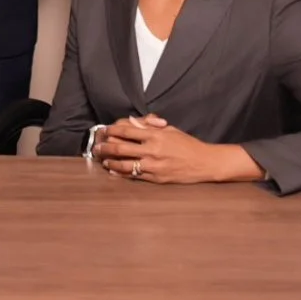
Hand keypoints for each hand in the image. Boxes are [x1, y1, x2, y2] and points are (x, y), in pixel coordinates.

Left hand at [92, 115, 254, 184]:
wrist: (204, 162)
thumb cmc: (187, 144)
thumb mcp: (170, 129)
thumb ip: (149, 125)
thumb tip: (131, 121)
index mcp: (155, 135)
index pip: (127, 131)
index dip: (112, 130)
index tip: (104, 130)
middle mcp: (152, 150)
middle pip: (121, 148)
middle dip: (105, 147)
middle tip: (97, 147)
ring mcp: (153, 165)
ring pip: (125, 164)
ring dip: (110, 163)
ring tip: (103, 161)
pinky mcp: (156, 178)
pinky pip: (134, 176)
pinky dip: (122, 173)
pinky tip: (114, 172)